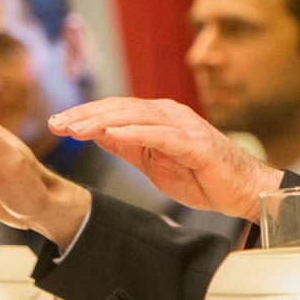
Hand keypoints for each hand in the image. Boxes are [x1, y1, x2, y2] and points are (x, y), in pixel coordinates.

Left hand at [48, 97, 282, 221]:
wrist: (243, 190)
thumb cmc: (202, 176)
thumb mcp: (155, 163)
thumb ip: (129, 147)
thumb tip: (99, 135)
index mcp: (157, 117)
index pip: (114, 111)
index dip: (84, 115)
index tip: (56, 124)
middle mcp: (168, 114)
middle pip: (119, 108)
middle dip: (84, 115)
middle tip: (56, 123)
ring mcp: (182, 125)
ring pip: (135, 117)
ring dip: (102, 121)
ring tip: (75, 129)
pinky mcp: (194, 142)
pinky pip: (160, 135)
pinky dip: (135, 133)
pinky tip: (112, 134)